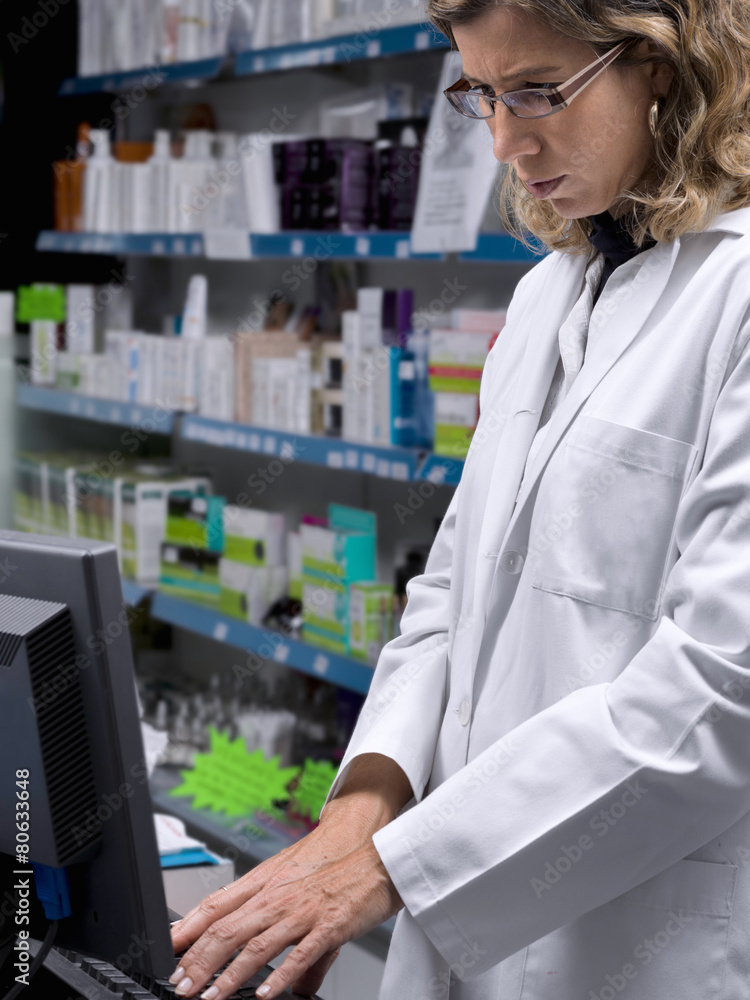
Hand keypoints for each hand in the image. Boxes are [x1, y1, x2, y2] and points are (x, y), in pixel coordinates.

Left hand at [169, 840, 401, 999]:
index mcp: (266, 883)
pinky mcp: (329, 923)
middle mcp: (278, 895)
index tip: (167, 951)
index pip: (217, 905)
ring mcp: (302, 910)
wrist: (376, 851)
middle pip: (228, 928)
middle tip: (180, 986)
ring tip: (209, 998)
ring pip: (256, 943)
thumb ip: (286, 935)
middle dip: (199, 961)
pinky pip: (300, 952)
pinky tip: (265, 994)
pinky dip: (280, 975)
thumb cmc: (336, 864)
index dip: (188, 929)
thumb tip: (289, 984)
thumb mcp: (300, 889)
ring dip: (228, 974)